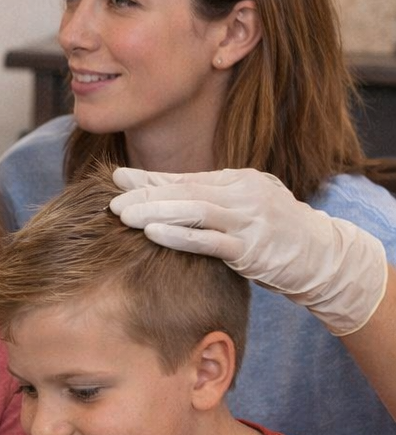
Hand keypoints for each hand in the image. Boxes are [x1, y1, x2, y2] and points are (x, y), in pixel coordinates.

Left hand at [110, 167, 388, 335]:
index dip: (149, 179)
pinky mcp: (253, 249)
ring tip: (123, 216)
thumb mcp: (241, 206)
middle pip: (186, 191)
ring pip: (195, 211)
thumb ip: (204, 197)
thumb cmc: (272, 232)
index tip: (116, 178)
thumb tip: (153, 190)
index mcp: (238, 180)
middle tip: (112, 202)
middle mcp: (244, 194)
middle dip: (145, 196)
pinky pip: (210, 241)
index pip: (185, 178)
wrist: (322, 256)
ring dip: (155, 212)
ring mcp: (250, 221)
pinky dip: (180, 236)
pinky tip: (153, 234)